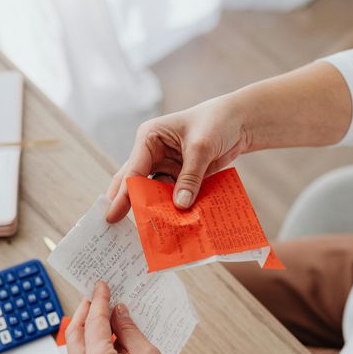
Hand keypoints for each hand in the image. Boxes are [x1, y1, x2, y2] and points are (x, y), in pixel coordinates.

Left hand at [65, 281, 207, 353]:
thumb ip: (127, 330)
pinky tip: (105, 338)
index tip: (102, 285)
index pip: (94, 323)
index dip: (99, 301)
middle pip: (75, 335)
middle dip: (85, 312)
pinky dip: (89, 348)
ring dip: (85, 330)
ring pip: (75, 350)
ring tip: (100, 313)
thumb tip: (117, 311)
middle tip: (96, 295)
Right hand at [106, 93, 248, 221]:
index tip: (113, 216)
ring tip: (144, 231)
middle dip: (128, 203)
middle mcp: (152, 153)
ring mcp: (165, 166)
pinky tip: (168, 224)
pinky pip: (170, 195)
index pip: (133, 170)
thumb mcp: (201, 147)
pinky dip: (170, 208)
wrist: (239, 122)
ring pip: (152, 192)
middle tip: (114, 226)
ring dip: (152, 208)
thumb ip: (190, 177)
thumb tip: (180, 206)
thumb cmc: (217, 122)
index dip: (123, 195)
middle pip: (135, 182)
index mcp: (149, 138)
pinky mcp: (178, 176)